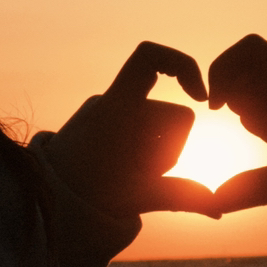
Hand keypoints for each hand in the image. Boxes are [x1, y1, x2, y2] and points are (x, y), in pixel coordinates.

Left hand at [43, 42, 219, 218]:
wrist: (47, 202)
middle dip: (170, 147)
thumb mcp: (136, 197)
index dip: (182, 64)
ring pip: (160, 127)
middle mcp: (112, 102)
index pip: (149, 57)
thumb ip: (180, 197)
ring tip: (128, 174)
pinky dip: (146, 151)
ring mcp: (109, 112)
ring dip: (157, 152)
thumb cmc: (87, 198)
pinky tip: (127, 171)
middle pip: (172, 115)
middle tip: (140, 175)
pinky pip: (144, 130)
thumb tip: (219, 210)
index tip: (200, 97)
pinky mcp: (106, 123)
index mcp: (116, 109)